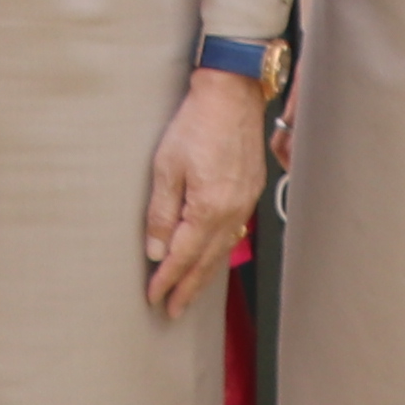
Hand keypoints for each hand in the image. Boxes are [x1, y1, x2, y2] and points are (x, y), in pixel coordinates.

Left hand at [140, 71, 266, 317]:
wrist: (232, 95)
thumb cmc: (197, 123)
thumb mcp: (166, 167)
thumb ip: (161, 212)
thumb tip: (155, 249)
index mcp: (209, 209)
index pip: (184, 256)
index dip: (168, 279)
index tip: (155, 297)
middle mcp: (232, 212)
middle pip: (207, 261)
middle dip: (189, 288)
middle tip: (173, 310)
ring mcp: (245, 203)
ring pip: (223, 250)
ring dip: (205, 274)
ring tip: (190, 292)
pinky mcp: (250, 192)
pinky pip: (234, 233)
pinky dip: (220, 252)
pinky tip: (213, 257)